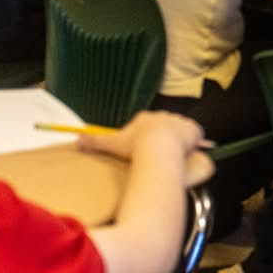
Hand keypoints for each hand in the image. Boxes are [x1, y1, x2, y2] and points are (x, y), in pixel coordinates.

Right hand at [77, 111, 204, 162]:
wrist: (158, 149)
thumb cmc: (134, 147)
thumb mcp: (112, 144)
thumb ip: (94, 141)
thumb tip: (76, 140)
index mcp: (145, 117)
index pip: (146, 125)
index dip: (144, 138)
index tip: (143, 150)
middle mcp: (164, 115)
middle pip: (163, 128)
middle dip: (161, 140)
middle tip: (157, 156)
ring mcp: (180, 121)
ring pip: (179, 132)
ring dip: (177, 142)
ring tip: (171, 157)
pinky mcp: (194, 129)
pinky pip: (195, 137)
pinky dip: (192, 144)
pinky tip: (187, 154)